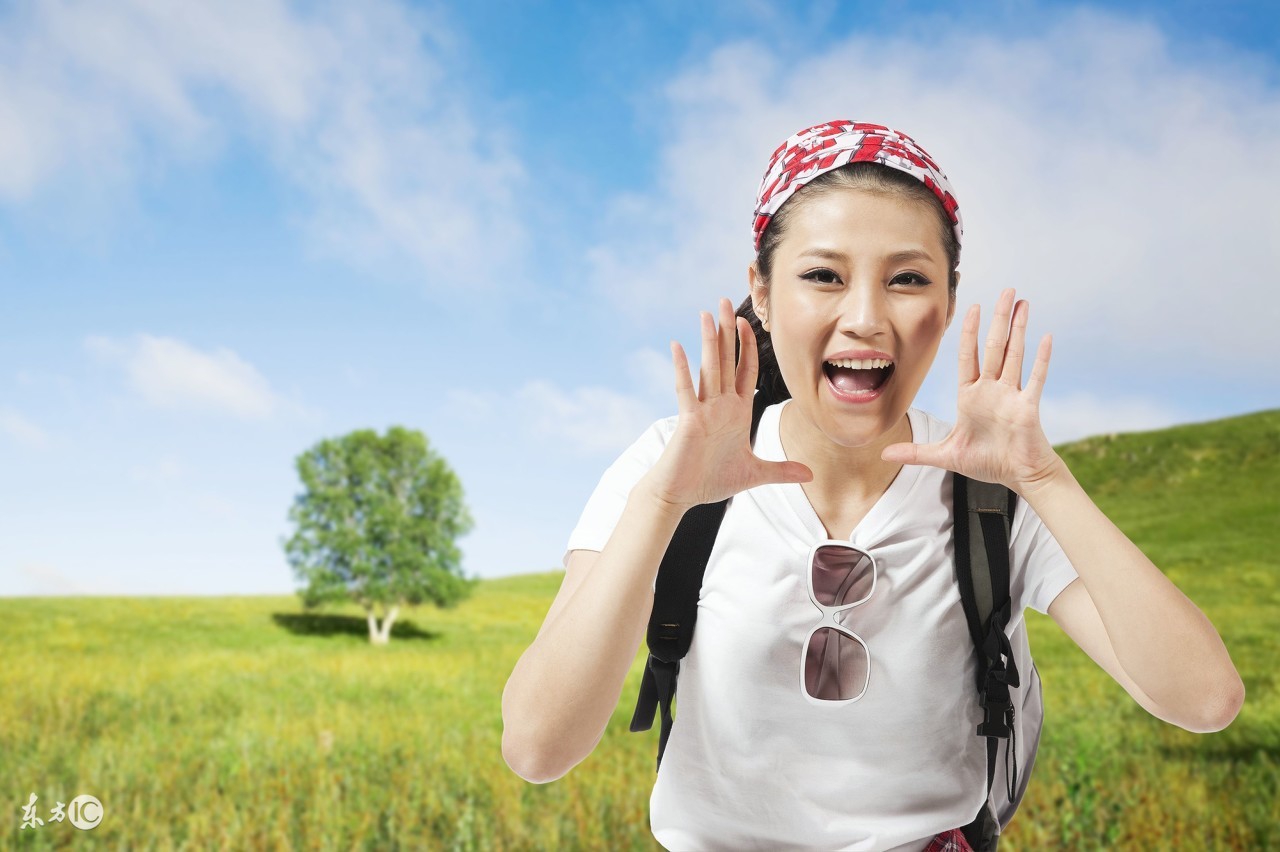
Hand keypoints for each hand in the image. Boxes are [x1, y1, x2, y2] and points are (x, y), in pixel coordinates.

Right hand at [645, 298, 812, 510]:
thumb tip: (809, 474)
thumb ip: (781, 470)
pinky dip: (682, 367)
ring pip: (708, 368)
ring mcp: (703, 409)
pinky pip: (685, 389)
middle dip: (728, 331)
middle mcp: (719, 405)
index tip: (749, 323)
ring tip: (707, 313)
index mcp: (736, 412)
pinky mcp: (688, 419)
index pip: (744, 372)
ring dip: (708, 340)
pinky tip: (678, 345)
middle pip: (725, 360)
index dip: (747, 347)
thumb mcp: (755, 474)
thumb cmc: (712, 481)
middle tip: (726, 301)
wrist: (683, 495)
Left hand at [881, 288, 1063, 494]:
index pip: (968, 356)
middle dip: (999, 319)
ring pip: (1014, 354)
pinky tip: (1046, 336)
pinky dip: (1041, 358)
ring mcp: (1011, 396)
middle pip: (994, 347)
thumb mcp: (945, 455)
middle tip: (1006, 291)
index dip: (970, 332)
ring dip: (1019, 328)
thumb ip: (916, 452)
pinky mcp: (1028, 406)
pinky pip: (1036, 378)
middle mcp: (992, 390)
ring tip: (1023, 302)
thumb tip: (884, 455)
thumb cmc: (987, 463)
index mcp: (971, 396)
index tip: (973, 308)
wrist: (1017, 477)